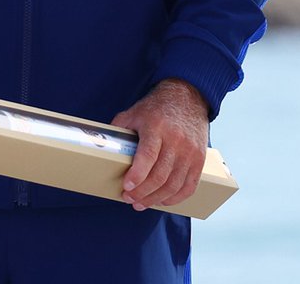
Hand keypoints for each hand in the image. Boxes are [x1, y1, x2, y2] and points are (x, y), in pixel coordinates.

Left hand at [112, 78, 209, 210]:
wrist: (188, 96)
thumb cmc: (158, 107)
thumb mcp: (135, 112)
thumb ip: (119, 129)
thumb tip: (100, 146)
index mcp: (157, 126)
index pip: (148, 155)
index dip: (137, 175)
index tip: (126, 187)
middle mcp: (176, 139)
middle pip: (160, 175)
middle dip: (141, 193)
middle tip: (128, 198)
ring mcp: (190, 150)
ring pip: (173, 185)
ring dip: (155, 199)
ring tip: (141, 203)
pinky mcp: (199, 158)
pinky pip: (189, 186)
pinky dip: (175, 198)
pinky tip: (162, 200)